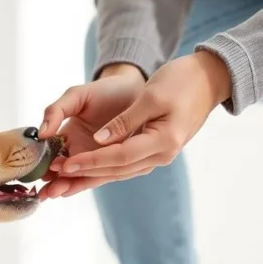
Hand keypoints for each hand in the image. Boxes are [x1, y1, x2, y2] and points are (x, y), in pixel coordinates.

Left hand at [43, 50, 230, 197]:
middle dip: (84, 175)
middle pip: (116, 170)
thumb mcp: (151, 96)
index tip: (65, 165)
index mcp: (163, 143)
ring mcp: (159, 155)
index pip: (119, 157)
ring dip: (90, 176)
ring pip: (119, 171)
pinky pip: (124, 164)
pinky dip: (102, 168)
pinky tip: (83, 172)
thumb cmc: (182, 81)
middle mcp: (162, 155)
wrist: (208, 79)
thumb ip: (125, 121)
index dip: (90, 162)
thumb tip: (100, 141)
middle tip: (54, 181)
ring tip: (62, 183)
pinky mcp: (154, 150)